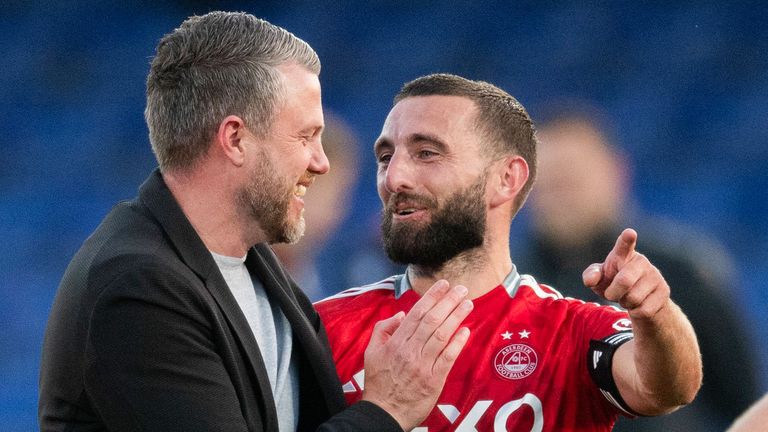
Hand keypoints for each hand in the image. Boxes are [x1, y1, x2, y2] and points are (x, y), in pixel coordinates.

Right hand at [361, 280, 472, 429]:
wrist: (384, 412)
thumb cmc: (379, 382)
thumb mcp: (371, 352)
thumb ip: (383, 330)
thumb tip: (401, 315)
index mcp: (395, 342)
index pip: (416, 313)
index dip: (431, 297)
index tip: (443, 284)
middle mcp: (409, 350)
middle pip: (432, 320)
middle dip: (448, 301)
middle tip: (461, 289)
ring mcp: (422, 365)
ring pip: (441, 335)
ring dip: (456, 317)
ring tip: (467, 303)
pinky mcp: (433, 380)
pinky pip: (447, 358)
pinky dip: (457, 343)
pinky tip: (465, 330)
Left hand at [582, 228, 670, 319]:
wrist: (639, 300)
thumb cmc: (614, 283)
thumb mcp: (599, 280)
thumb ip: (591, 276)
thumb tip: (590, 280)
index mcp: (623, 254)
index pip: (624, 245)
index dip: (627, 239)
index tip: (629, 233)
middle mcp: (641, 262)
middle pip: (624, 281)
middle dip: (612, 293)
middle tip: (610, 294)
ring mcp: (655, 276)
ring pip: (634, 298)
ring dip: (625, 303)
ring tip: (626, 298)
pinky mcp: (664, 291)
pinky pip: (644, 309)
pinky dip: (636, 312)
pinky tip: (637, 305)